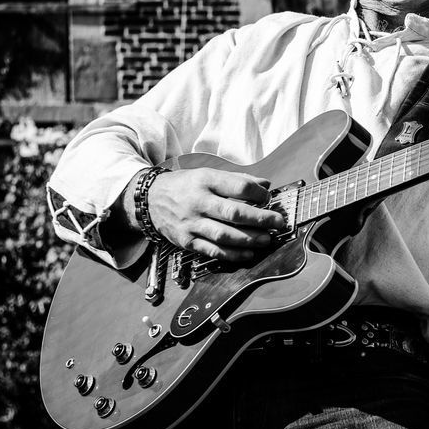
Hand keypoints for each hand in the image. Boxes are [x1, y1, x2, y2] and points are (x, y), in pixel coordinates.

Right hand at [143, 169, 286, 261]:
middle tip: (278, 222)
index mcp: (206, 181)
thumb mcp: (208, 174)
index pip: (239, 187)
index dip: (259, 193)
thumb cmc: (186, 186)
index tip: (269, 198)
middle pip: (233, 213)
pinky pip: (212, 250)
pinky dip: (232, 254)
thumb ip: (238, 180)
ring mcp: (191, 223)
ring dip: (249, 239)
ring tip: (266, 239)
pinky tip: (248, 253)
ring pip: (224, 235)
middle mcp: (198, 202)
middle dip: (260, 219)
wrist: (150, 199)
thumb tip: (266, 184)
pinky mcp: (186, 241)